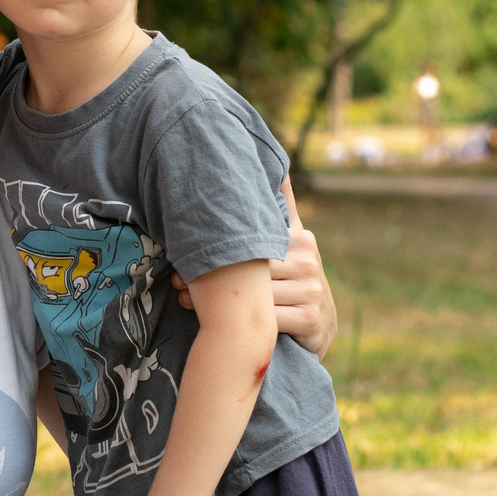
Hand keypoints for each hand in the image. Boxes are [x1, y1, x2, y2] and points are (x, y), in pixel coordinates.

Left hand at [174, 178, 340, 358]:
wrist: (320, 327)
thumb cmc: (292, 280)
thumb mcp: (291, 245)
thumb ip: (282, 211)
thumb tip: (278, 169)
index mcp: (299, 237)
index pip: (258, 231)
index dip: (225, 235)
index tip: (198, 230)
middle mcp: (308, 259)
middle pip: (248, 265)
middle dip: (211, 275)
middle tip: (176, 279)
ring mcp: (311, 288)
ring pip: (252, 295)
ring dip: (216, 303)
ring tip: (185, 302)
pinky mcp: (309, 318)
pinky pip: (266, 320)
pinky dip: (240, 325)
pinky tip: (219, 325)